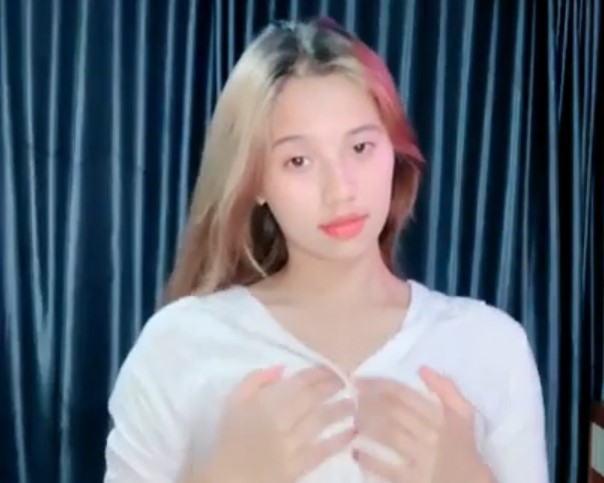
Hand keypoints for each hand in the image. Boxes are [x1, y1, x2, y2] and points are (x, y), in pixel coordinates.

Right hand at [204, 365, 355, 482]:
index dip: (317, 374)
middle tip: (349, 381)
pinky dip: (337, 442)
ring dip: (338, 411)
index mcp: (264, 403)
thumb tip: (281, 368)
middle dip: (331, 388)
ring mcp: (290, 444)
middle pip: (310, 399)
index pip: (296, 383)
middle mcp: (280, 420)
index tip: (332, 368)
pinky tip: (351, 433)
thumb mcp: (233, 403)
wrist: (227, 478)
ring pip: (318, 422)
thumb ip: (253, 382)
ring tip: (354, 404)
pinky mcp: (297, 467)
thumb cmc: (228, 440)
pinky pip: (320, 452)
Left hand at [353, 367, 493, 482]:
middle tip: (351, 399)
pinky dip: (370, 460)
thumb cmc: (465, 449)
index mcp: (442, 417)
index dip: (378, 385)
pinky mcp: (414, 482)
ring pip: (389, 435)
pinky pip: (388, 469)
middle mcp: (431, 435)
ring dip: (367, 425)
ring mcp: (422, 459)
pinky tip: (357, 452)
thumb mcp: (465, 417)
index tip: (358, 381)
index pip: (404, 394)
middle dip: (367, 402)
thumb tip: (422, 369)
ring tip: (354, 420)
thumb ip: (447, 391)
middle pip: (393, 412)